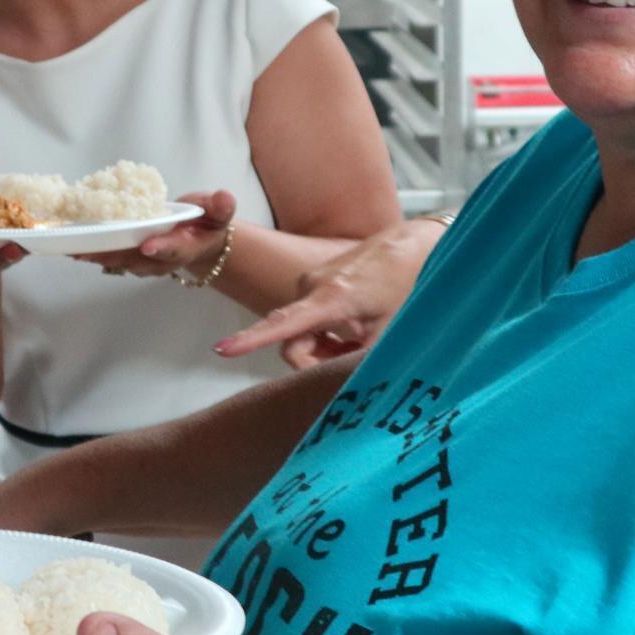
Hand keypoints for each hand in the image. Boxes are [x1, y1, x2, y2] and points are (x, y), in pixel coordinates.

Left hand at [75, 190, 235, 279]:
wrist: (200, 239)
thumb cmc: (208, 221)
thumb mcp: (219, 211)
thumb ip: (221, 207)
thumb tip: (225, 198)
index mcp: (186, 246)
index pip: (175, 248)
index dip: (161, 247)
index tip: (148, 245)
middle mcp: (164, 259)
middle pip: (138, 260)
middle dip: (114, 256)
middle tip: (89, 250)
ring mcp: (147, 261)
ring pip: (121, 262)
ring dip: (98, 257)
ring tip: (74, 250)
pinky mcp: (133, 258)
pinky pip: (112, 258)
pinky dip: (94, 253)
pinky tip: (72, 247)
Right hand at [214, 216, 445, 366]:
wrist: (412, 244)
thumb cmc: (406, 282)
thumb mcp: (390, 329)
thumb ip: (362, 360)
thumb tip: (344, 389)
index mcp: (331, 298)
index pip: (283, 324)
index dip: (250, 340)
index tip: (223, 349)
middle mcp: (311, 287)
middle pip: (293, 343)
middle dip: (316, 362)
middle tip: (351, 365)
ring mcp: (311, 283)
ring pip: (301, 334)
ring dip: (324, 349)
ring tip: (360, 344)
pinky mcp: (315, 283)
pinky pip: (308, 320)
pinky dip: (327, 334)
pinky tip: (354, 332)